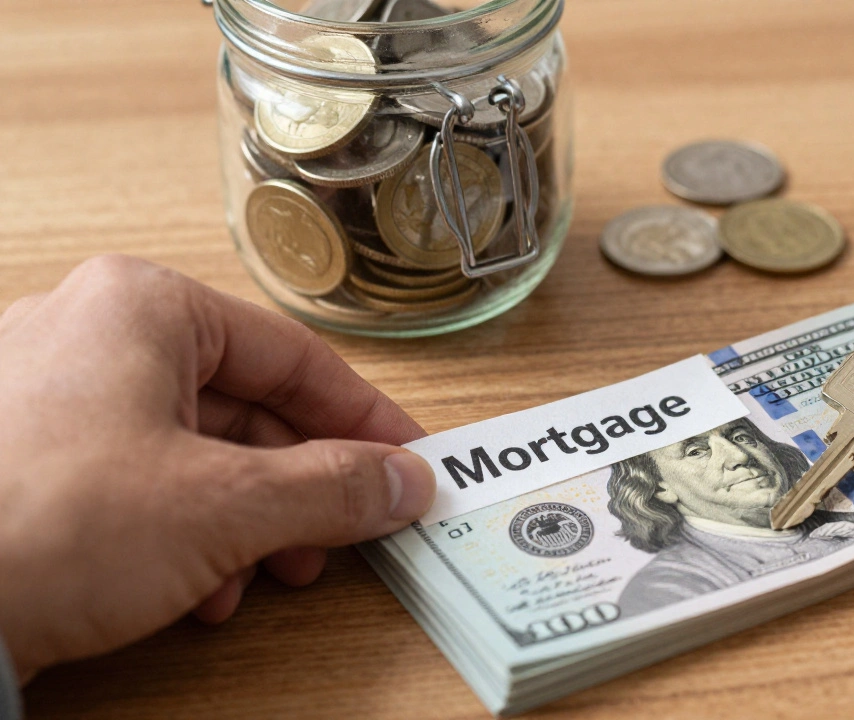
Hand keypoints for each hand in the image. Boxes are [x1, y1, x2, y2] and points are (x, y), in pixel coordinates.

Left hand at [0, 256, 435, 679]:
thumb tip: (403, 482)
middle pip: (248, 410)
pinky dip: (187, 536)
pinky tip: (199, 592)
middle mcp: (94, 335)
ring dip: (248, 524)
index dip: (366, 420)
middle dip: (301, 489)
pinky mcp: (29, 460)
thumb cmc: (40, 523)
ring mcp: (53, 397)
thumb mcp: (223, 506)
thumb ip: (332, 488)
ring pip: (197, 453)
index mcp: (143, 307)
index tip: (408, 463)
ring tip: (268, 576)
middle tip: (347, 533)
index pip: (295, 359)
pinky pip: (142, 483)